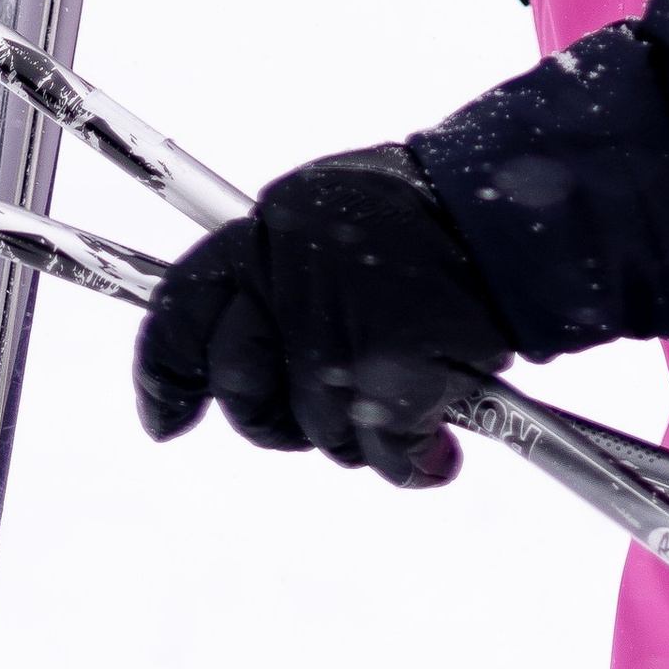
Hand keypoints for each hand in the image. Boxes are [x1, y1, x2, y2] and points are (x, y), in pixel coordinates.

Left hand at [134, 147, 514, 486]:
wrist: (506, 212)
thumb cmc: (428, 216)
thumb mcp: (328, 213)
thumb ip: (283, 276)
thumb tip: (250, 352)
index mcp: (268, 233)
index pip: (183, 309)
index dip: (163, 375)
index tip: (164, 423)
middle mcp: (289, 281)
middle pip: (244, 389)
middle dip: (275, 416)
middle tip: (329, 403)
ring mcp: (337, 331)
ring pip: (320, 430)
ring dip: (363, 428)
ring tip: (412, 381)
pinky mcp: (391, 370)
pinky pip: (386, 454)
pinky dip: (417, 456)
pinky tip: (440, 440)